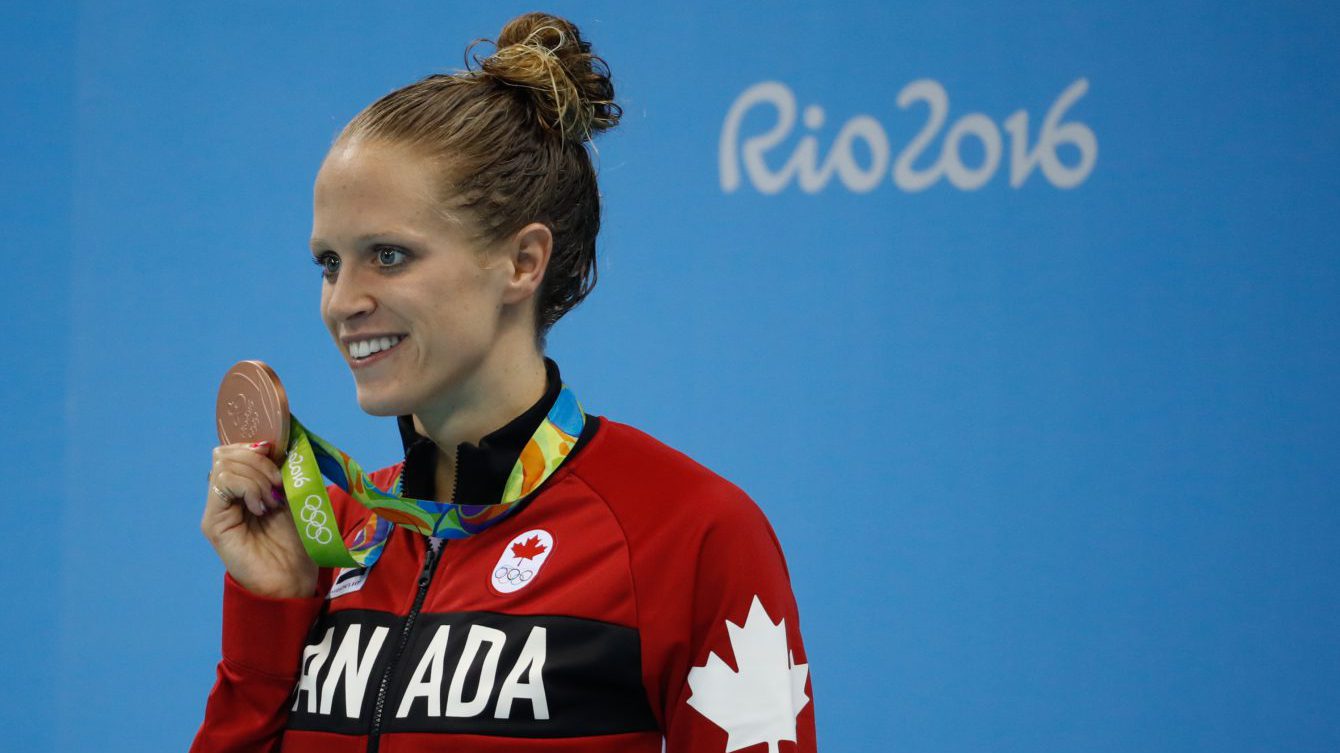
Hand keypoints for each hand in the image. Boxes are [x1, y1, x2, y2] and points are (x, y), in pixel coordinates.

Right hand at [201, 441, 317, 598]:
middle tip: (279, 484)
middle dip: (258, 460)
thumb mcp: (293, 495)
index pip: (235, 449)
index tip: (279, 458)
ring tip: (272, 500)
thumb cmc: (298, 541)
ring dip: (257, 476)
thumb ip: (281, 470)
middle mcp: (226, 496)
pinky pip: (223, 483)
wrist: (293, 578)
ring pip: (224, 465)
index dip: (256, 446)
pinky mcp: (213, 522)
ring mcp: (217, 509)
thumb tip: (274, 441)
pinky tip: (261, 508)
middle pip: (226, 452)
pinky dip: (248, 488)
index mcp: (244, 487)